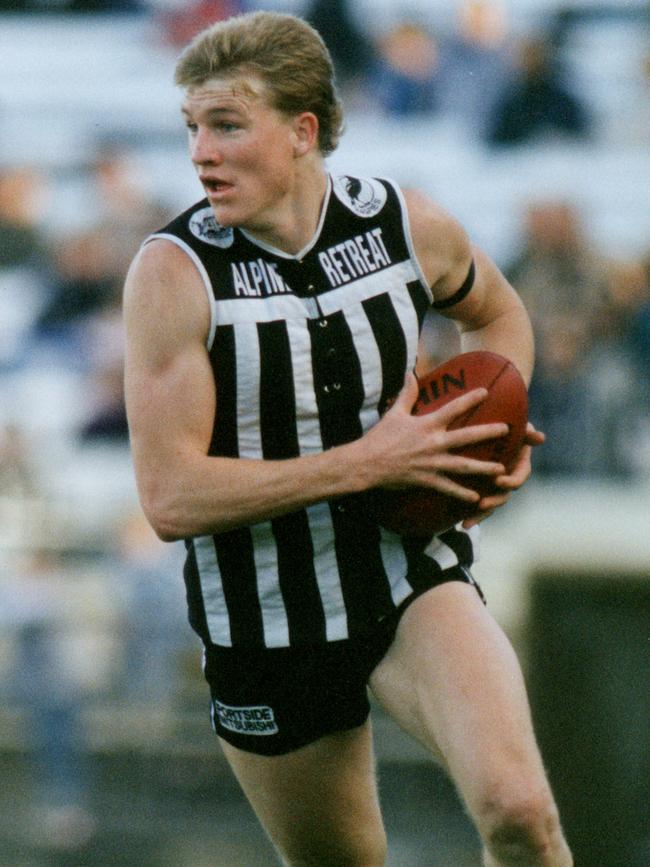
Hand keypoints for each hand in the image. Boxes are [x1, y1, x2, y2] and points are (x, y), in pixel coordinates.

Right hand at [364, 372, 508, 503]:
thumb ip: (407, 394)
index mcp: (426, 424)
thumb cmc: (379, 437)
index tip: (486, 392)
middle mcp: (433, 443)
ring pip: (464, 465)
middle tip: (507, 430)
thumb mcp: (394, 413)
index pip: (453, 408)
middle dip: (488, 433)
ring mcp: (432, 463)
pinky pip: (448, 488)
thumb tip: (410, 373)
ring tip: (502, 469)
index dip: (470, 399)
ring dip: (484, 468)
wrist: (366, 464)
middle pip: (467, 436)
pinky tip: (477, 497)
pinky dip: (462, 493)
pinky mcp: (426, 480)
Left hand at [462, 422, 544, 527]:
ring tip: (469, 519)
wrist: (484, 425)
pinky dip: (472, 514)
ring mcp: (494, 485)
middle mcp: (508, 476)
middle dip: (494, 501)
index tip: (499, 480)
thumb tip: (540, 437)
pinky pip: (477, 504)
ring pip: (491, 503)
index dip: (512, 480)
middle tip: (482, 504)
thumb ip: (526, 431)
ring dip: (482, 513)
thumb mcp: (514, 425)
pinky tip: (463, 524)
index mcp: (518, 464)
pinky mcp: (480, 488)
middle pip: (505, 495)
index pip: (520, 476)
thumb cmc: (502, 423)